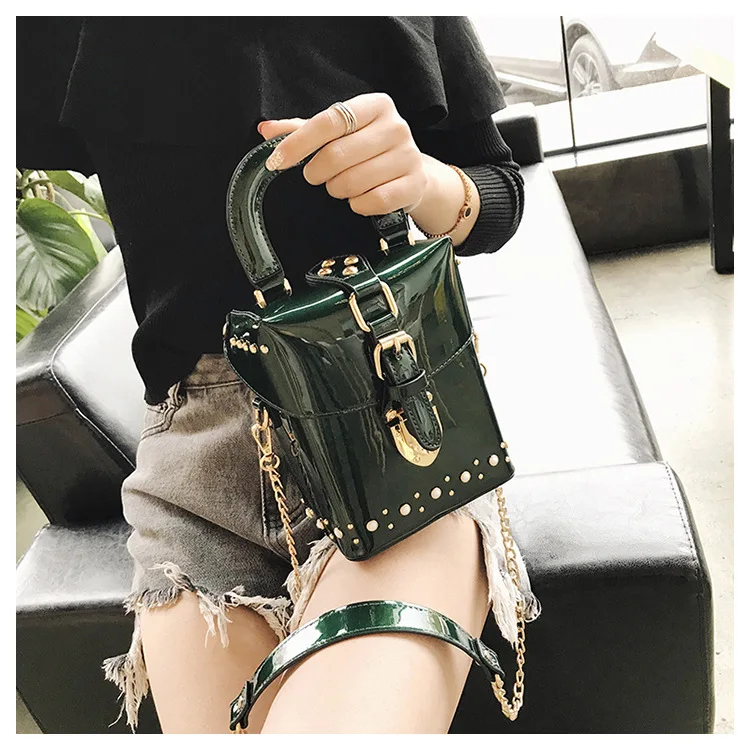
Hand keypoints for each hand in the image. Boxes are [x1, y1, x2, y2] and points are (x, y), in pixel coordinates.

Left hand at [257, 93, 429, 215]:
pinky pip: (373, 201)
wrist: (413, 174)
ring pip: (353, 182)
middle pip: (337, 155)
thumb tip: (266, 129)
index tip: (277, 161)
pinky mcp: (414, 185)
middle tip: (318, 176)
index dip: (298, 143)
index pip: (329, 121)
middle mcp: (396, 127)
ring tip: (342, 186)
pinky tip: (359, 199)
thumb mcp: (340, 134)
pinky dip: (358, 205)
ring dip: (338, 190)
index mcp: (375, 106)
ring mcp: (408, 157)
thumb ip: (303, 130)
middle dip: (317, 173)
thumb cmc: (369, 151)